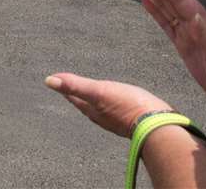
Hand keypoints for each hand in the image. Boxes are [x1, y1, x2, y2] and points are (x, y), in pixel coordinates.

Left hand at [44, 74, 170, 137]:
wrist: (157, 124)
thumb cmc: (127, 106)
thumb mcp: (98, 91)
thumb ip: (75, 85)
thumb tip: (48, 80)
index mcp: (92, 109)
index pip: (74, 97)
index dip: (66, 87)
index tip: (57, 81)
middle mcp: (103, 116)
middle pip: (86, 104)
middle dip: (78, 94)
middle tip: (71, 86)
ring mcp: (117, 119)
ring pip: (101, 107)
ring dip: (95, 99)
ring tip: (92, 93)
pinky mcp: (132, 118)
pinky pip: (117, 108)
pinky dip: (112, 102)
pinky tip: (118, 100)